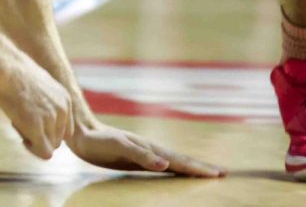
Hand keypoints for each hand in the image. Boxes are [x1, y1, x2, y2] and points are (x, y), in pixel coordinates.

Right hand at [0, 56, 74, 159]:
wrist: (5, 68)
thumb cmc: (15, 74)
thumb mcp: (40, 86)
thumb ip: (47, 103)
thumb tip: (41, 118)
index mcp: (65, 99)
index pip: (64, 129)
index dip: (48, 131)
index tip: (33, 122)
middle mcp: (63, 110)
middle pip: (58, 139)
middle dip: (41, 136)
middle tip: (23, 123)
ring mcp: (52, 119)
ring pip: (50, 147)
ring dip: (35, 141)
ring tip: (20, 124)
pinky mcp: (38, 127)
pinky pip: (44, 153)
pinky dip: (33, 149)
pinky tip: (21, 136)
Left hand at [69, 120, 226, 176]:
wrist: (82, 132)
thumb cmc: (99, 141)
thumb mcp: (119, 147)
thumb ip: (141, 155)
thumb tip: (166, 164)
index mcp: (150, 149)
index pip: (180, 160)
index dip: (198, 168)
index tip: (218, 174)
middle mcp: (151, 150)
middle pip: (182, 160)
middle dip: (201, 167)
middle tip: (222, 173)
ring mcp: (145, 153)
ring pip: (174, 161)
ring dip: (191, 167)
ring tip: (206, 172)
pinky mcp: (137, 157)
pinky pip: (163, 164)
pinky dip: (176, 168)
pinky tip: (177, 171)